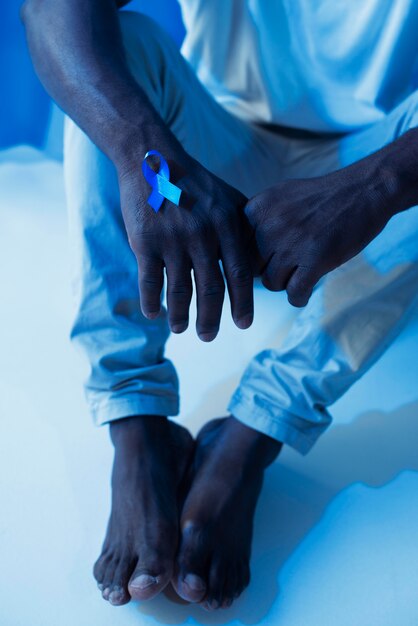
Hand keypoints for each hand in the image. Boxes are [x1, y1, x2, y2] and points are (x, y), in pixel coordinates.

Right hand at [118, 147, 253, 340]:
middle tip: (209, 337)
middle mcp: (202, 235)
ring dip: (180, 315)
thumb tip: (261, 260)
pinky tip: (154, 314)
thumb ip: (245, 227)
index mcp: (226, 226)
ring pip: (180, 289)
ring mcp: (172, 239)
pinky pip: (150, 280)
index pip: (240, 274)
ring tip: (181, 329)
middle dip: (211, 318)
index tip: (243, 324)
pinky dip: (151, 301)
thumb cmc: (197, 184)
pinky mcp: (145, 241)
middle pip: (211, 288)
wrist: (154, 160)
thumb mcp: (229, 199)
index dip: (243, 302)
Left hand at [245, 162, 393, 305]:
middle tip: (286, 267)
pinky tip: (304, 292)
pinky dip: (298, 297)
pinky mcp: (314, 260)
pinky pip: (294, 293)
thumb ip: (258, 220)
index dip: (251, 257)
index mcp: (257, 209)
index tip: (265, 258)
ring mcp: (291, 244)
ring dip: (284, 283)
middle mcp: (269, 226)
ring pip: (271, 283)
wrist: (362, 191)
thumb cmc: (321, 196)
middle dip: (267, 270)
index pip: (237, 248)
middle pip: (253, 267)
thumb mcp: (280, 196)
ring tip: (299, 274)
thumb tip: (237, 251)